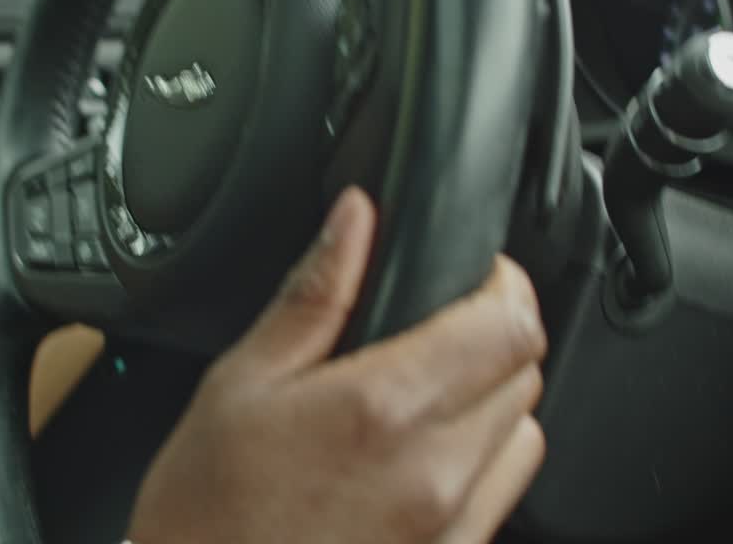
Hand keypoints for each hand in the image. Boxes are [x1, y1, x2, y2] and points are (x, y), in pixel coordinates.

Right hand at [128, 187, 546, 543]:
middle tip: (434, 330)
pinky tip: (423, 456)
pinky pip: (507, 492)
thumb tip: (355, 218)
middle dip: (492, 334)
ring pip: (525, 431)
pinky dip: (484, 459)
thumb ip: (315, 293)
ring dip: (492, 399)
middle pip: (524, 372)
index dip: (504, 283)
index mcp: (383, 407)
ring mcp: (449, 524)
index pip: (510, 325)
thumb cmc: (206, 511)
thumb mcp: (242, 381)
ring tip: (426, 395)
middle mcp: (433, 470)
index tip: (478, 274)